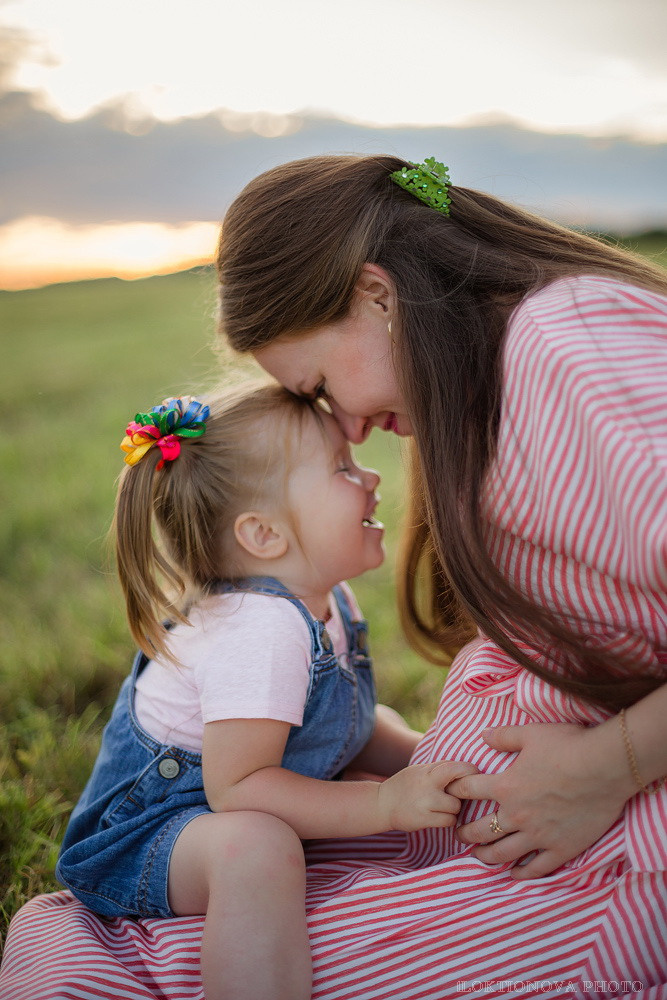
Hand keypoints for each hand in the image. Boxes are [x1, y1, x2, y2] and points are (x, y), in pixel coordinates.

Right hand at [377, 761, 477, 832]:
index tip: (475, 775)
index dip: (471, 771)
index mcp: (427, 770)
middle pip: (462, 786)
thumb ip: (439, 769)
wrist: (382, 804)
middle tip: (461, 794)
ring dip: (455, 808)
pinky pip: (449, 821)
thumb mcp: (420, 770)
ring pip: (456, 806)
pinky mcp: (423, 819)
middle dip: (465, 791)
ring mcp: (425, 802)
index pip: (456, 767)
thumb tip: (465, 768)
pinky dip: (448, 820)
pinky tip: (441, 817)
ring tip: (445, 807)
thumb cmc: (405, 785)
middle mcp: (427, 784)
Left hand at [447, 722, 630, 878]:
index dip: (456, 791)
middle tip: (458, 834)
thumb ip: (503, 736)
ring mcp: (538, 835)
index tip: (450, 794)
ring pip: (503, 854)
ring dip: (486, 856)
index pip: (469, 790)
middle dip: (464, 833)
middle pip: (480, 830)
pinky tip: (514, 873)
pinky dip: (522, 873)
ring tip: (478, 857)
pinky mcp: (561, 849)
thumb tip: (482, 735)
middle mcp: (517, 814)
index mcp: (506, 786)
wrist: (605, 766)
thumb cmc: (568, 745)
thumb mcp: (531, 733)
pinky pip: (536, 868)